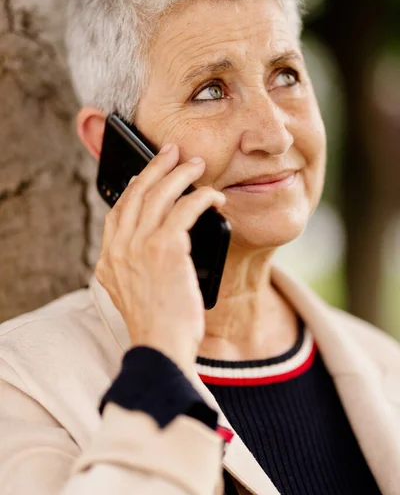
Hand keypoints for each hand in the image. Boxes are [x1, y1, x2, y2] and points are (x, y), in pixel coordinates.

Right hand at [95, 143, 225, 373]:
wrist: (162, 348)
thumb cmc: (157, 325)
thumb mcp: (132, 294)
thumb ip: (133, 266)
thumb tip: (152, 242)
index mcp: (107, 260)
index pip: (118, 212)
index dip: (134, 187)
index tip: (148, 173)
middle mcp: (118, 248)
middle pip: (136, 194)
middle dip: (155, 167)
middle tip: (172, 151)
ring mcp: (139, 246)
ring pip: (160, 194)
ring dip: (180, 174)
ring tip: (196, 163)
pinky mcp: (165, 248)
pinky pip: (185, 209)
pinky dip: (201, 197)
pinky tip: (214, 196)